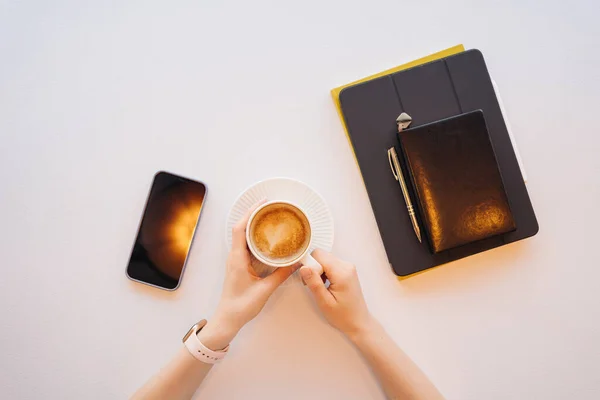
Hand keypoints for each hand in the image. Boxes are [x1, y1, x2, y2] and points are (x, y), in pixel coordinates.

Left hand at [197, 202, 297, 349]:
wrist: (228, 319)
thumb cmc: (241, 306)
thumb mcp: (265, 290)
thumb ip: (281, 275)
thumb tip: (296, 262)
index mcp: (237, 258)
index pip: (240, 229)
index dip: (250, 213)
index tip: (263, 204)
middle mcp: (234, 256)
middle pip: (241, 228)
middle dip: (254, 215)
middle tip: (270, 207)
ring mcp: (236, 260)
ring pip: (244, 236)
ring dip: (254, 225)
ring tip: (269, 218)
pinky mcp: (239, 265)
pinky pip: (246, 246)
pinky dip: (255, 237)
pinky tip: (267, 238)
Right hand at [300, 249, 372, 338]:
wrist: (358, 322)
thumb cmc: (343, 316)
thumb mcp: (324, 302)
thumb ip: (314, 283)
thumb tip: (304, 267)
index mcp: (342, 272)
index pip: (318, 254)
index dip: (309, 265)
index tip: (307, 279)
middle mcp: (346, 266)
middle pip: (322, 255)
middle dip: (313, 267)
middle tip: (312, 285)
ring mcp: (348, 267)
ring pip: (325, 259)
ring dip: (318, 270)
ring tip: (320, 287)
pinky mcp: (347, 270)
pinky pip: (330, 264)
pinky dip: (324, 271)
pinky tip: (325, 284)